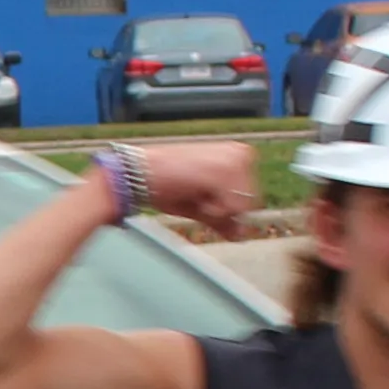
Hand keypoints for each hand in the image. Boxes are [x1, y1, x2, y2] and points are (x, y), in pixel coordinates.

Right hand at [138, 141, 263, 238]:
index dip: (225, 208)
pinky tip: (194, 192)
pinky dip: (212, 210)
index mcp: (237, 156)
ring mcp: (236, 161)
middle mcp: (241, 154)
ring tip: (194, 192)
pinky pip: (233, 209)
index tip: (200, 194)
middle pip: (249, 204)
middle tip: (195, 194)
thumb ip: (223, 219)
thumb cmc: (163, 184)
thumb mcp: (199, 204)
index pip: (249, 200)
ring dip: (217, 209)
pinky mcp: (227, 171)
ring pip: (242, 207)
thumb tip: (241, 235)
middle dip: (223, 210)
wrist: (139, 174)